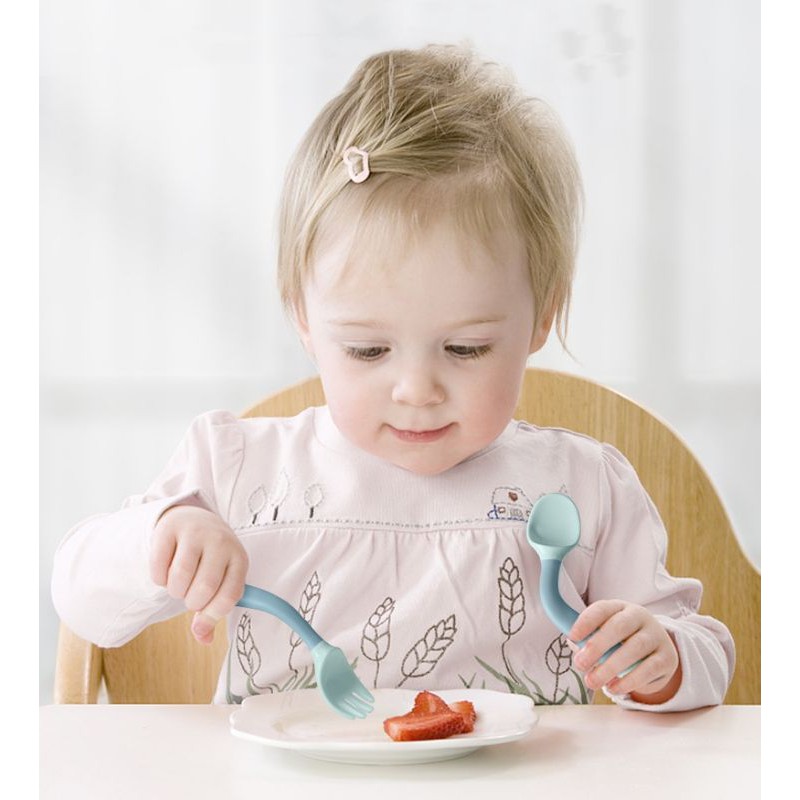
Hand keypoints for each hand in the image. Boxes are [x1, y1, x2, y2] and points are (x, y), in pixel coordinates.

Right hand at [150, 505, 248, 643]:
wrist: (193, 520)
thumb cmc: (209, 558)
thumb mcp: (221, 579)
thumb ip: (213, 610)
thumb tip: (204, 639)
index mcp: (239, 558)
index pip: (230, 595)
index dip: (212, 614)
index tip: (201, 617)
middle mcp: (221, 542)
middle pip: (205, 587)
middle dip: (192, 602)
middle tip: (189, 595)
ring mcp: (196, 533)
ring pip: (180, 578)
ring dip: (175, 591)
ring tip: (178, 585)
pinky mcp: (170, 529)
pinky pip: (159, 567)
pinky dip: (159, 579)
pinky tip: (165, 572)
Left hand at [569, 600, 681, 703]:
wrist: (656, 652)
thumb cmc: (622, 642)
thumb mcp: (606, 635)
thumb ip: (590, 639)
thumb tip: (575, 647)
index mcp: (620, 607)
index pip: (602, 609)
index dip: (586, 622)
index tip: (572, 637)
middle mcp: (640, 617)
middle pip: (619, 626)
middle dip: (597, 645)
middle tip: (580, 664)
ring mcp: (656, 636)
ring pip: (635, 648)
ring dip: (610, 667)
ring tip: (592, 681)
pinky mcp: (667, 658)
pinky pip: (648, 669)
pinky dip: (629, 680)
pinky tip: (613, 687)